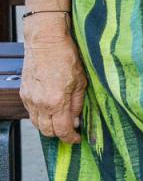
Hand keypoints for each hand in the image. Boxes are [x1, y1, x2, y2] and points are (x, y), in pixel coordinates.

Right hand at [21, 16, 86, 143]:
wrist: (46, 42)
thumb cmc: (66, 56)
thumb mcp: (81, 81)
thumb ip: (78, 103)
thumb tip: (77, 120)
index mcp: (56, 101)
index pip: (62, 130)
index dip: (71, 138)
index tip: (77, 139)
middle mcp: (40, 103)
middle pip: (47, 131)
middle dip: (59, 134)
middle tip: (70, 130)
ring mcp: (30, 99)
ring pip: (37, 124)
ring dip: (49, 126)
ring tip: (61, 120)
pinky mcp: (24, 93)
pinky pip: (31, 113)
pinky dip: (41, 116)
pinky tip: (50, 109)